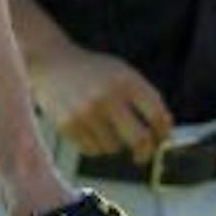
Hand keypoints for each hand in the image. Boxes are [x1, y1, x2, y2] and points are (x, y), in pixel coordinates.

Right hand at [30, 48, 172, 159]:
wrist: (51, 62)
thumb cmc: (92, 70)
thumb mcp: (122, 72)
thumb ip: (144, 96)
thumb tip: (164, 129)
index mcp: (126, 80)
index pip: (157, 115)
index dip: (163, 132)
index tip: (161, 138)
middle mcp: (107, 97)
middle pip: (139, 140)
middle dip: (145, 151)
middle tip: (143, 154)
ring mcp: (86, 112)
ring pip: (113, 148)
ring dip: (114, 144)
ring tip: (105, 129)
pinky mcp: (68, 125)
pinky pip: (92, 150)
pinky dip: (95, 145)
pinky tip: (89, 129)